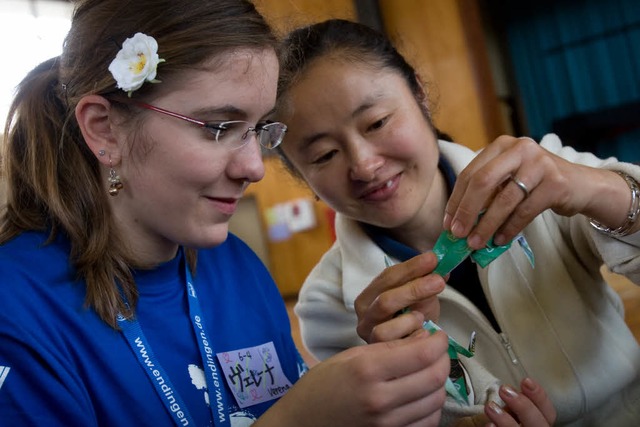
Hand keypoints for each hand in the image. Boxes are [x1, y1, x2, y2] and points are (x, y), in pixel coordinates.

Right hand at [256, 331, 450, 426]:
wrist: (303, 421)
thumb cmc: (323, 384)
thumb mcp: (350, 355)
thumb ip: (388, 347)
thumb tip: (424, 338)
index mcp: (367, 369)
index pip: (422, 354)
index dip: (438, 341)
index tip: (438, 334)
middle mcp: (380, 398)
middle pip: (434, 378)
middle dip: (443, 359)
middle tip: (438, 350)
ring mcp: (387, 423)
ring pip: (435, 401)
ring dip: (440, 382)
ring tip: (430, 370)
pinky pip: (427, 422)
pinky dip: (432, 406)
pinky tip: (423, 394)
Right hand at [354, 252, 444, 342]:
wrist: (415, 346)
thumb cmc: (414, 317)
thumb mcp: (421, 296)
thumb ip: (427, 281)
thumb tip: (441, 268)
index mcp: (369, 296)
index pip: (387, 277)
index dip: (411, 267)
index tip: (433, 260)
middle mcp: (365, 317)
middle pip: (385, 301)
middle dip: (413, 289)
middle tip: (438, 281)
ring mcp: (370, 339)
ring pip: (385, 329)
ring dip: (410, 321)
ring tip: (425, 317)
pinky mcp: (381, 357)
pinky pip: (396, 350)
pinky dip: (411, 340)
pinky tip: (424, 335)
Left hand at [443, 135, 632, 248]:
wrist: (580, 184)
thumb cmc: (535, 184)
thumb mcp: (508, 179)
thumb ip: (486, 193)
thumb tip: (457, 223)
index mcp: (501, 146)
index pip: (470, 174)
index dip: (456, 201)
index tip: (447, 223)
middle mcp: (519, 149)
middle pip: (482, 182)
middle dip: (466, 211)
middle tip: (457, 234)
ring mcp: (539, 163)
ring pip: (504, 200)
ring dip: (487, 225)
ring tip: (476, 243)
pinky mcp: (555, 183)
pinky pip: (525, 211)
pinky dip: (509, 228)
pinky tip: (500, 241)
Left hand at [453, 378, 555, 426]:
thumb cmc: (497, 423)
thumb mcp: (505, 414)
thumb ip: (510, 407)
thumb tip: (508, 391)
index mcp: (536, 425)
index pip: (548, 413)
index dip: (540, 397)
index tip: (526, 381)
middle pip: (540, 425)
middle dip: (524, 406)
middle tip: (504, 390)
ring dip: (507, 421)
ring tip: (490, 407)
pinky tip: (490, 425)